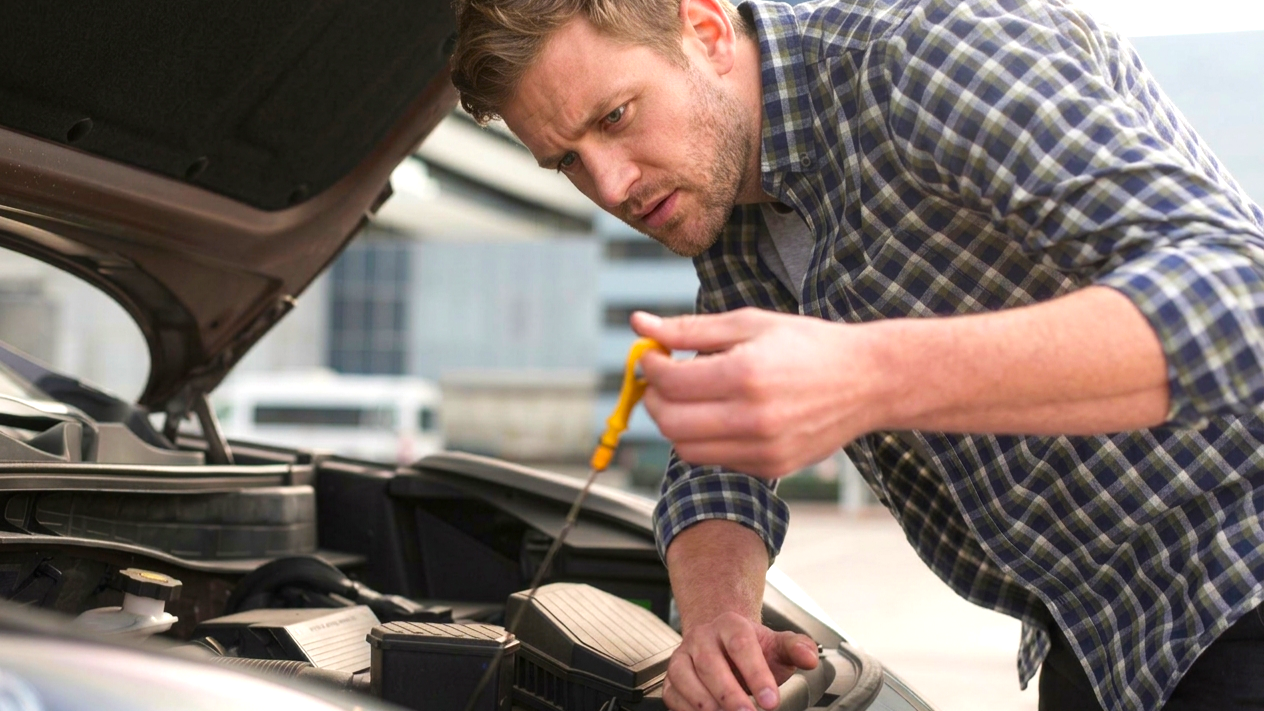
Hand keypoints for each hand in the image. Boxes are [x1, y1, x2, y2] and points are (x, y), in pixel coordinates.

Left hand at [631, 308, 884, 477]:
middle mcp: (753, 418)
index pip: (670, 382)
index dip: (649, 367)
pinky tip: (721, 414)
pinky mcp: (771, 468)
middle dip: (654, 399)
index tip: (651, 355)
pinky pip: (716, 460)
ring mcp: (763, 449)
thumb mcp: (749, 323)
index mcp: (746, 374)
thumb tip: (639, 325)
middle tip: (662, 380)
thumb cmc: (808, 345)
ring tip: (691, 397)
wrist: (867, 381)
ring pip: (687, 449)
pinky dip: (705, 439)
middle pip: (670, 423)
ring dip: (675, 423)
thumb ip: (689, 329)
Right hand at [664, 611, 818, 710]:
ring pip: (687, 679)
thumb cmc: (752, 648)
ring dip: (706, 704)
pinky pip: (674, 695)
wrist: (721, 641)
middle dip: (729, 694)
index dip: (756, 674)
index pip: (742, 646)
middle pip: (710, 664)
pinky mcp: (672, 677)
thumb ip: (797, 648)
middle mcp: (702, 637)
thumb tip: (810, 657)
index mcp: (730, 625)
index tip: (771, 700)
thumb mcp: (778, 645)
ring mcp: (683, 656)